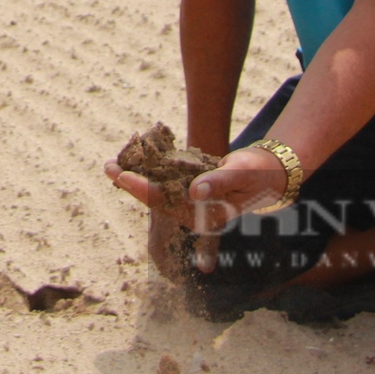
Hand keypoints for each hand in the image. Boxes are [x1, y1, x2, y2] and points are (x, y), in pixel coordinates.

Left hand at [105, 145, 289, 276]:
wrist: (267, 172)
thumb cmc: (257, 174)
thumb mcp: (241, 174)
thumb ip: (219, 182)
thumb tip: (194, 191)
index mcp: (203, 214)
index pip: (166, 203)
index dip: (142, 189)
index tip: (122, 177)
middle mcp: (193, 210)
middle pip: (154, 197)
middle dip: (130, 183)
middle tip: (107, 166)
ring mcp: (190, 199)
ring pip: (156, 189)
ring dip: (136, 176)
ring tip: (112, 164)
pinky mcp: (190, 187)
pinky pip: (165, 179)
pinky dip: (150, 170)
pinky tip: (135, 159)